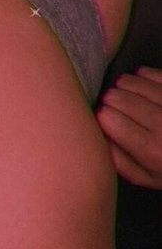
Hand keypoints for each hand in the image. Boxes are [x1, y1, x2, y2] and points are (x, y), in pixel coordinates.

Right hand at [96, 67, 161, 188]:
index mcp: (150, 150)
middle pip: (118, 97)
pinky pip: (151, 73)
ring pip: (132, 81)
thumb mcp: (145, 176)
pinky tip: (141, 85)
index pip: (108, 118)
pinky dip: (141, 76)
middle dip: (109, 100)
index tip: (103, 118)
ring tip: (125, 95)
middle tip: (112, 106)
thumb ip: (118, 160)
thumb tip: (98, 134)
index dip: (101, 115)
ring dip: (122, 86)